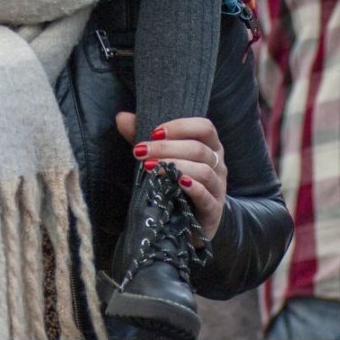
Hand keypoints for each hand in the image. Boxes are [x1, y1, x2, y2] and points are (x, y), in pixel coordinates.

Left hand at [117, 113, 226, 242]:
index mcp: (210, 146)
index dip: (180, 127)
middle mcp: (218, 163)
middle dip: (167, 148)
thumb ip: (144, 137)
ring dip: (176, 166)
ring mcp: (218, 187)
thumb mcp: (161, 157)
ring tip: (150, 167)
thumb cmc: (175, 181)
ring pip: (203, 171)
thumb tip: (121, 117)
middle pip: (199, 149)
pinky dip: (194, 188)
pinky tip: (178, 183)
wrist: (191, 221)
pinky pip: (207, 196)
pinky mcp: (214, 209)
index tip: (154, 132)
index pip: (204, 127)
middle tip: (140, 152)